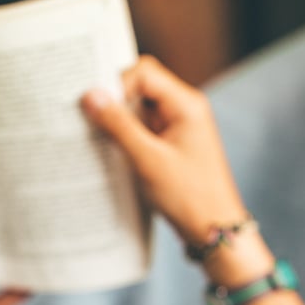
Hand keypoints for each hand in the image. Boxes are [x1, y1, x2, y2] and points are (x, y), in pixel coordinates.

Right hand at [82, 55, 247, 246]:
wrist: (214, 231)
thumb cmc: (189, 197)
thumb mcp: (148, 160)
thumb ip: (118, 126)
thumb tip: (91, 96)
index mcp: (186, 104)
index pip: (144, 73)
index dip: (118, 84)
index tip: (96, 107)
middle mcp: (184, 109)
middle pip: (141, 87)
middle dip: (115, 101)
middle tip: (89, 118)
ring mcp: (178, 128)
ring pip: (139, 109)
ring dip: (118, 121)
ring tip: (97, 137)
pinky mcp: (171, 145)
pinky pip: (143, 129)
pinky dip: (126, 136)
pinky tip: (110, 151)